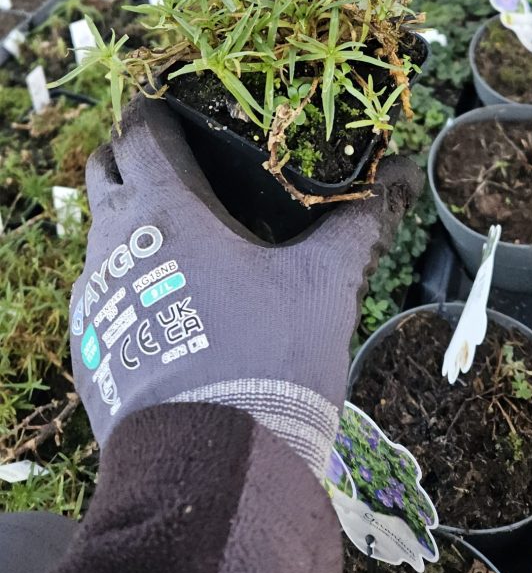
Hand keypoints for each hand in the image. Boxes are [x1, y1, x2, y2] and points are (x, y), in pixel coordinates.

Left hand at [70, 95, 420, 476]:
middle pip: (107, 169)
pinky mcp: (88, 343)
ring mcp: (94, 293)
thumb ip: (359, 221)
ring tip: (184, 235)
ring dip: (129, 219)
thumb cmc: (269, 355)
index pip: (139, 130)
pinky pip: (98, 288)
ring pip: (100, 231)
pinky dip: (125, 276)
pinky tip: (170, 299)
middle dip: (135, 158)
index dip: (157, 111)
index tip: (182, 108)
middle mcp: (114, 239)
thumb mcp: (324, 281)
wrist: (213, 464)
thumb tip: (402, 173)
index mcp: (164, 206)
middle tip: (186, 167)